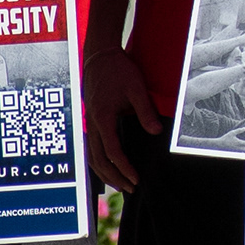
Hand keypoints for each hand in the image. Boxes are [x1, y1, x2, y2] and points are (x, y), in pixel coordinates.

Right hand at [88, 52, 157, 187]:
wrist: (100, 55)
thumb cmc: (118, 70)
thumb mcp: (136, 88)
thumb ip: (145, 111)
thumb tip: (156, 131)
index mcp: (102, 118)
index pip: (112, 152)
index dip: (124, 168)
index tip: (136, 179)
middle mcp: (91, 123)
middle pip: (99, 160)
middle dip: (115, 176)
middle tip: (130, 188)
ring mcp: (88, 122)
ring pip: (91, 156)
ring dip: (104, 172)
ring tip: (119, 184)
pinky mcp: (89, 119)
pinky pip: (90, 147)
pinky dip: (98, 161)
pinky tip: (107, 167)